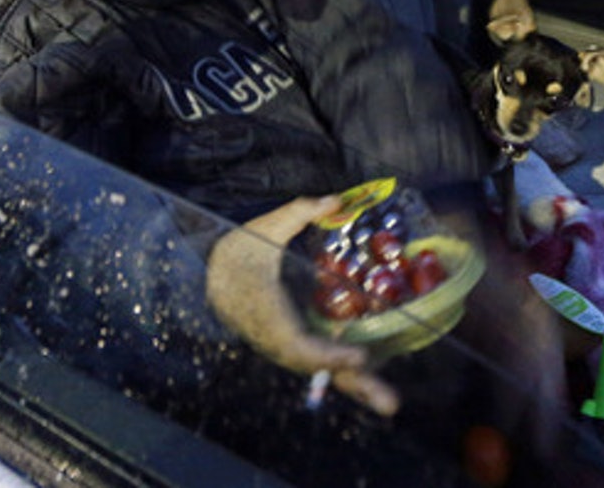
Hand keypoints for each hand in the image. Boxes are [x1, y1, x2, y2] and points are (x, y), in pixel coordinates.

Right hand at [205, 194, 400, 415]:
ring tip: (390, 402)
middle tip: (392, 405)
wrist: (211, 274)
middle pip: (318, 369)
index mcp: (267, 310)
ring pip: (320, 370)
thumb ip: (298, 212)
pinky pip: (318, 362)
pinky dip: (344, 370)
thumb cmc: (240, 251)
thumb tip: (334, 200)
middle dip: (354, 385)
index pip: (297, 343)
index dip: (328, 354)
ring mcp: (282, 344)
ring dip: (355, 386)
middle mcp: (276, 336)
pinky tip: (371, 375)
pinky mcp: (289, 344)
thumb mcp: (264, 228)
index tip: (360, 357)